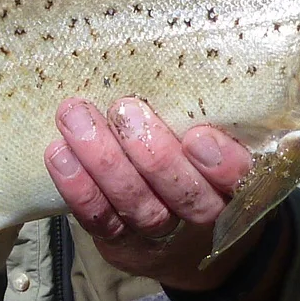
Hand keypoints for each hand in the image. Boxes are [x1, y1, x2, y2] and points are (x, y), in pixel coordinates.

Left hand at [43, 98, 263, 292]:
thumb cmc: (200, 168)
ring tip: (77, 119)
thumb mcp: (219, 144)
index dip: (221, 164)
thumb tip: (173, 57)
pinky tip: (59, 153)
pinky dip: (78, 187)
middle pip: (184, 195)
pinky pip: (99, 219)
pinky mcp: (121, 242)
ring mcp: (160, 234)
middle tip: (125, 110)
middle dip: (152, 155)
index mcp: (236, 187)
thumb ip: (208, 116)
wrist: (186, 242)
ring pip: (137, 205)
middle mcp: (203, 216)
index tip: (196, 135)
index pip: (240, 179)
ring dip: (104, 161)